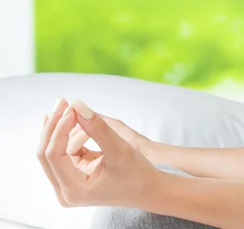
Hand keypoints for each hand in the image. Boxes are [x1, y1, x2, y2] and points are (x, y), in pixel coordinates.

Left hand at [37, 97, 160, 207]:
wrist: (148, 189)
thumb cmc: (136, 173)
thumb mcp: (118, 148)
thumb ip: (97, 127)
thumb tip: (77, 105)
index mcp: (73, 189)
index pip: (54, 154)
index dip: (59, 128)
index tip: (71, 106)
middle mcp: (65, 191)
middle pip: (47, 154)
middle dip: (54, 126)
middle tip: (63, 100)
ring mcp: (69, 185)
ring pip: (55, 150)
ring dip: (63, 128)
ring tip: (74, 110)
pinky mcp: (75, 176)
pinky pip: (65, 151)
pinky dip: (69, 135)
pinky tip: (75, 121)